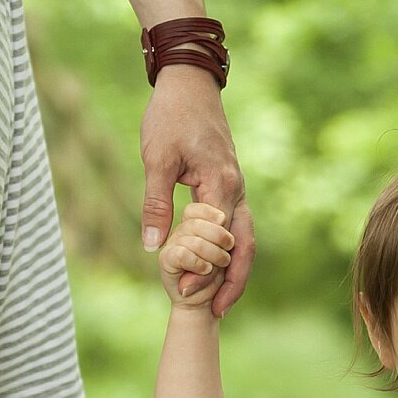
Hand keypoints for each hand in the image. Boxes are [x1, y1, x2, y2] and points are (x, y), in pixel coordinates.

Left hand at [141, 66, 253, 315]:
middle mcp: (237, 190)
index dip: (203, 268)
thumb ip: (156, 203)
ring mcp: (237, 189)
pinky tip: (216, 268)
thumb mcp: (156, 159)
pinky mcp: (230, 186)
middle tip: (217, 312)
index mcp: (222, 184)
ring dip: (235, 270)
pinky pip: (237, 226)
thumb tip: (151, 247)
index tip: (183, 291)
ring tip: (220, 301)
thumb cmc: (171, 116)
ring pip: (245, 238)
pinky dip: (230, 251)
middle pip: (245, 246)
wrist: (190, 85)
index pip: (218, 238)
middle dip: (233, 281)